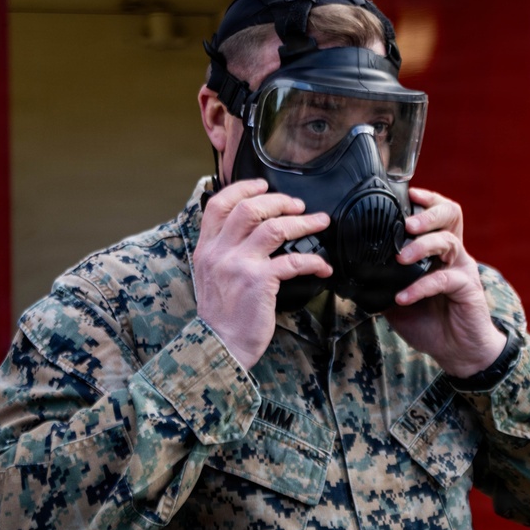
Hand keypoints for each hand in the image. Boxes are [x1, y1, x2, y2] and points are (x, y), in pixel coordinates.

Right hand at [193, 179, 332, 366]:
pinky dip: (313, 261)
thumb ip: (224, 251)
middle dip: (279, 201)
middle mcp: (219, 251)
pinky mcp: (259, 281)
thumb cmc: (222, 313)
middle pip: (250, 209)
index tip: (263, 184)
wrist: (220, 345)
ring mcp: (239, 265)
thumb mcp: (212, 275)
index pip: (219, 204)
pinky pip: (292, 261)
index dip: (243, 188)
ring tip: (320, 222)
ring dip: (303, 223)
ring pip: (274, 228)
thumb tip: (250, 230)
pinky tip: (322, 266)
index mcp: (206, 248)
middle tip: (299, 206)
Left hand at [384, 188, 506, 377]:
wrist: (458, 352)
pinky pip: (444, 279)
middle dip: (428, 213)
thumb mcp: (397, 300)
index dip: (427, 199)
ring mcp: (462, 269)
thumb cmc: (430, 322)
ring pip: (448, 241)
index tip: (409, 193)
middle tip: (408, 223)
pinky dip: (421, 286)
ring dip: (422, 246)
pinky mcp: (467, 288)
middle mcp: (453, 254)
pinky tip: (404, 297)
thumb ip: (382, 283)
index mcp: (438, 251)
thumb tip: (349, 275)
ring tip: (401, 258)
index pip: (439, 213)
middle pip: (451, 215)